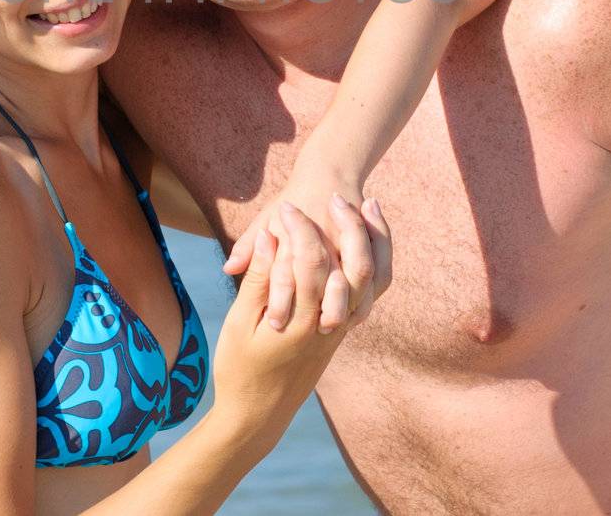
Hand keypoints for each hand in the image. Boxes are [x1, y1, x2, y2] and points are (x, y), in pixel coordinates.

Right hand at [209, 201, 390, 436]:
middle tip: (334, 195)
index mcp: (300, 321)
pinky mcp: (341, 334)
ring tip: (367, 206)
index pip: (310, 261)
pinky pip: (366, 295)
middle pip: (352, 266)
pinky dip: (371, 264)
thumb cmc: (239, 369)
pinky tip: (363, 242)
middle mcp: (328, 325)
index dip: (300, 228)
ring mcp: (339, 330)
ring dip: (370, 242)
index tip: (285, 205)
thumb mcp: (240, 325)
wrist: (259, 415)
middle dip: (347, 225)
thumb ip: (260, 281)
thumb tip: (272, 240)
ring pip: (369, 281)